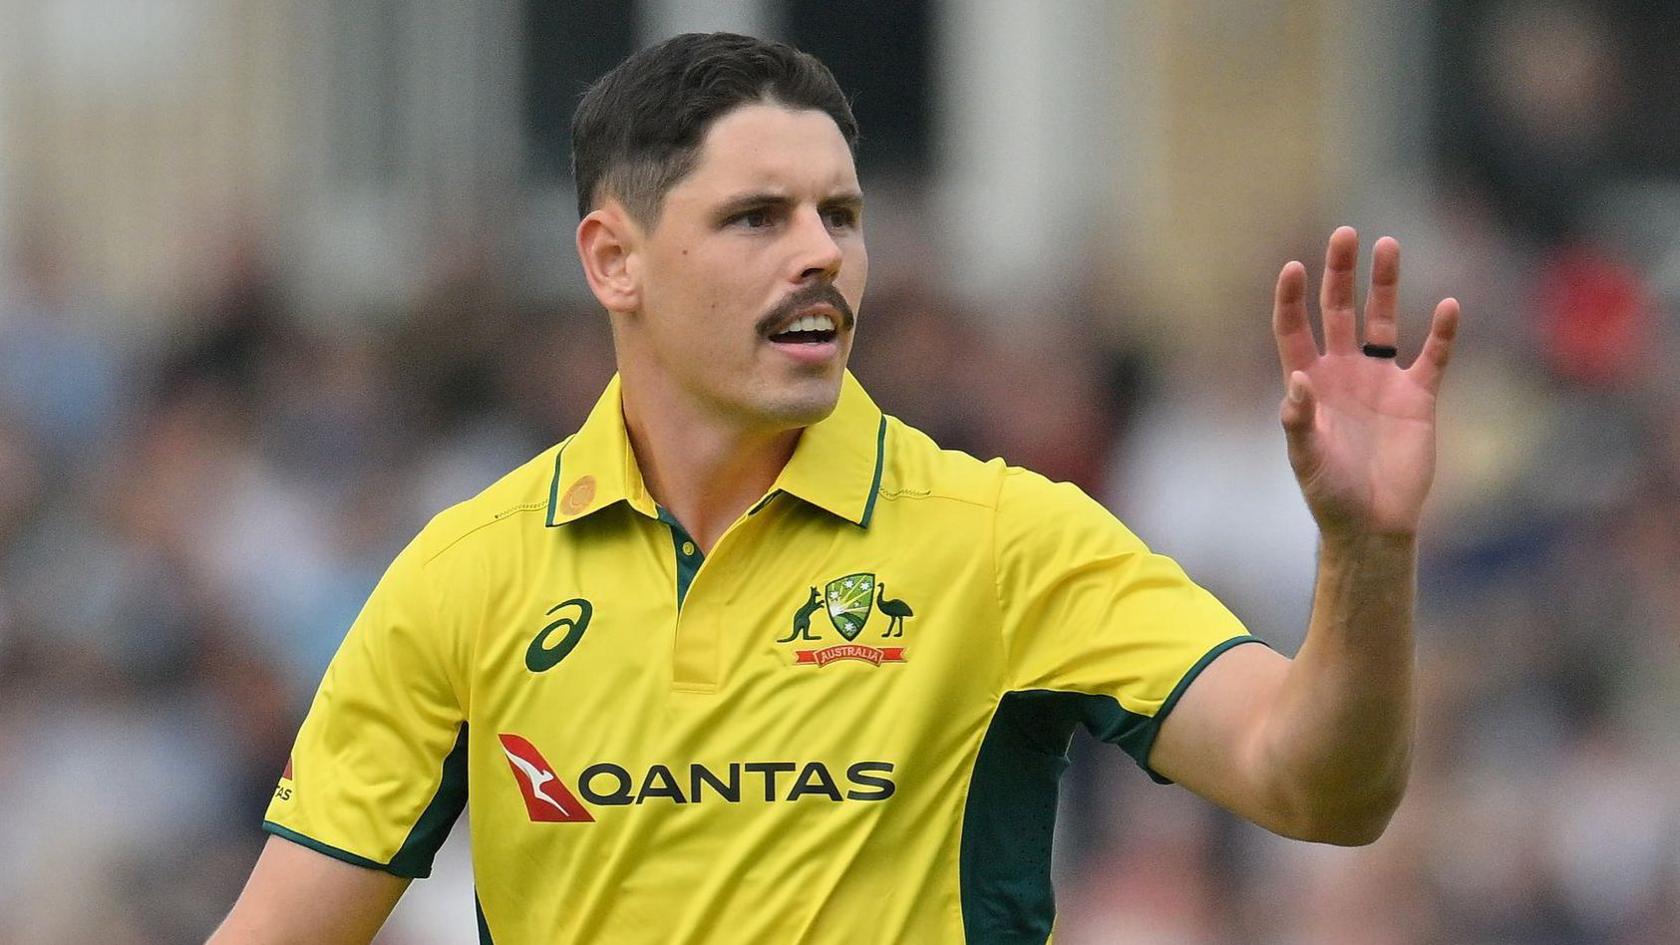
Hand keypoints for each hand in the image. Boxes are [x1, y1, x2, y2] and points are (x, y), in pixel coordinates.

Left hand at [1272, 227, 1459, 538]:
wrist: (1374, 524)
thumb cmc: (1330, 494)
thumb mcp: (1306, 459)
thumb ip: (1298, 421)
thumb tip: (1295, 380)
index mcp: (1309, 383)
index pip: (1294, 329)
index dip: (1293, 298)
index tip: (1295, 267)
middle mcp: (1343, 372)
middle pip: (1339, 311)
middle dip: (1340, 274)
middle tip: (1346, 234)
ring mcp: (1381, 380)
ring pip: (1383, 321)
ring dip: (1385, 285)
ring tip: (1388, 245)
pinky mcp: (1419, 396)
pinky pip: (1433, 356)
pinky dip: (1442, 333)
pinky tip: (1448, 306)